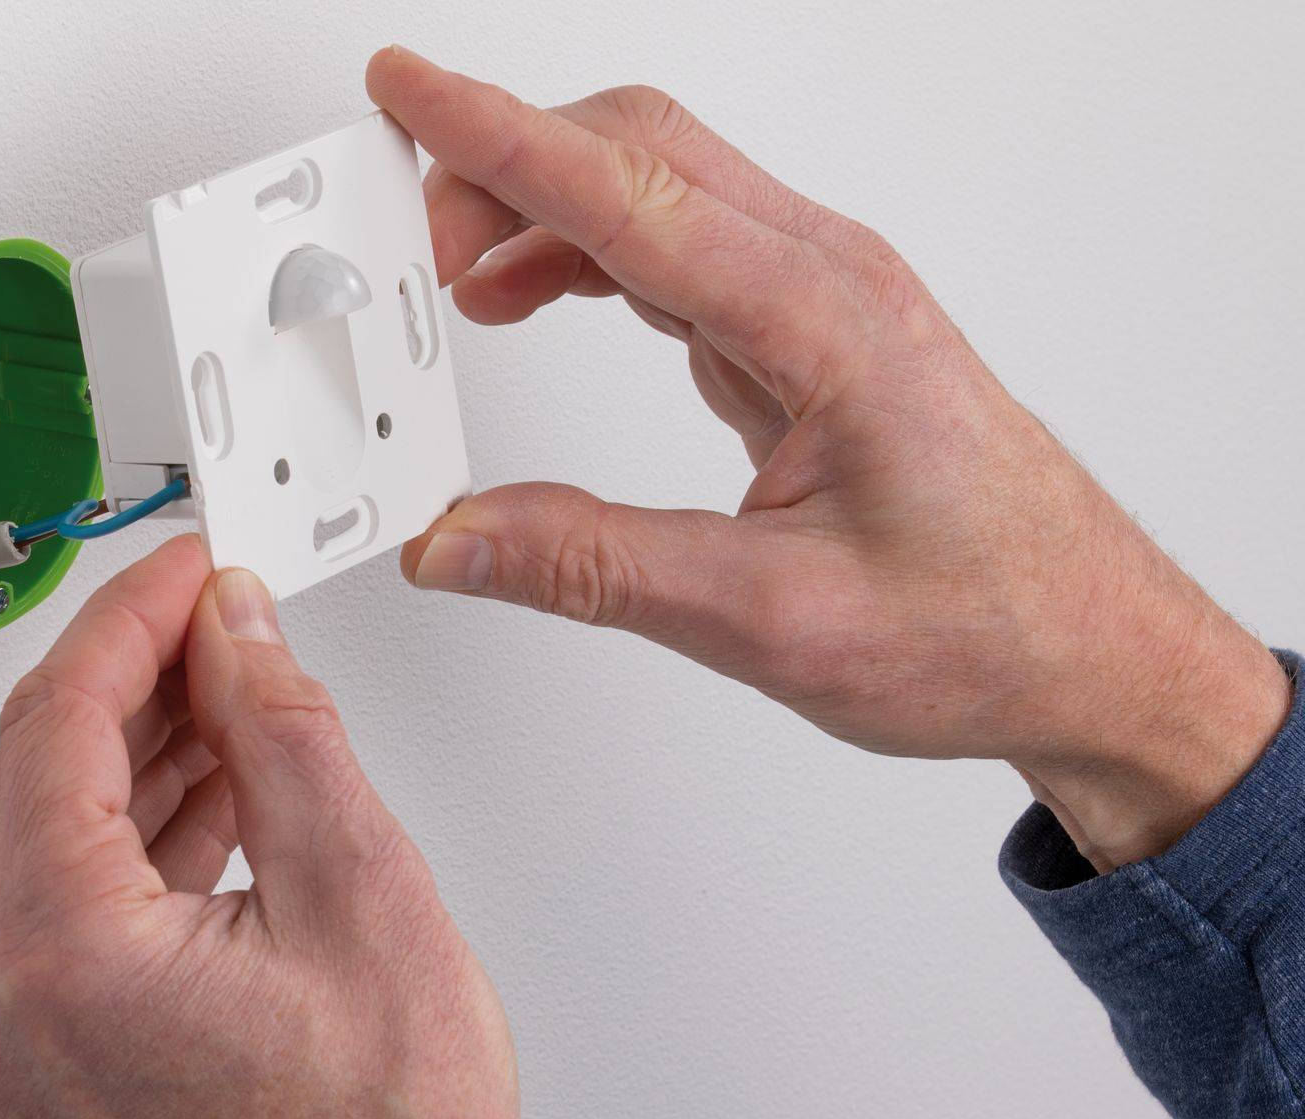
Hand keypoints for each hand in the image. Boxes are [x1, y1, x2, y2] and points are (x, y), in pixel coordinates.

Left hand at [0, 536, 562, 1118]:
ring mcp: (16, 1073)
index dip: (127, 623)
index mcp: (64, 965)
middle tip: (214, 627)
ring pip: (46, 859)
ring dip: (133, 770)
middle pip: (35, 787)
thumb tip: (235, 633)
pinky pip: (61, 936)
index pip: (58, 727)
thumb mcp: (362, 895)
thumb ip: (282, 733)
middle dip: (128, 689)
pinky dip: (129, 861)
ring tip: (231, 707)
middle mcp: (7, 1026)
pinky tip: (211, 810)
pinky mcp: (46, 1097)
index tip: (183, 570)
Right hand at [368, 47, 1291, 869]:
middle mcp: (826, 282)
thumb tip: (459, 537)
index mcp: (823, 323)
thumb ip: (595, 566)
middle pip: (638, 152)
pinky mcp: (809, 332)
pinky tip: (533, 292)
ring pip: (655, 190)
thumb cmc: (985, 624)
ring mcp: (821, 299)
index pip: (625, 197)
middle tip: (402, 210)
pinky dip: (586, 251)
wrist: (1092, 649)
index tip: (410, 94)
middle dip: (502, 158)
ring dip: (541, 206)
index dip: (497, 139)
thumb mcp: (769, 618)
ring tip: (449, 269)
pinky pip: (676, 248)